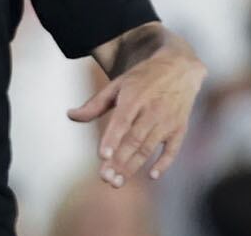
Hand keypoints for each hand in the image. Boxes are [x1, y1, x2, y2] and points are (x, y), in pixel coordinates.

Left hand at [67, 48, 205, 187]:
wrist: (180, 67)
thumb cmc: (143, 78)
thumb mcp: (118, 84)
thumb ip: (95, 104)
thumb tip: (70, 115)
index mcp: (134, 97)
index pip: (122, 120)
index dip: (113, 138)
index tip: (103, 156)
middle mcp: (152, 110)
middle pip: (134, 140)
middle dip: (120, 161)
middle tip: (105, 178)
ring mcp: (168, 120)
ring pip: (149, 147)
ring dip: (134, 167)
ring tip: (118, 182)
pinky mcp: (179, 128)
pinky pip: (172, 149)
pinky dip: (164, 163)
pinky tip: (152, 175)